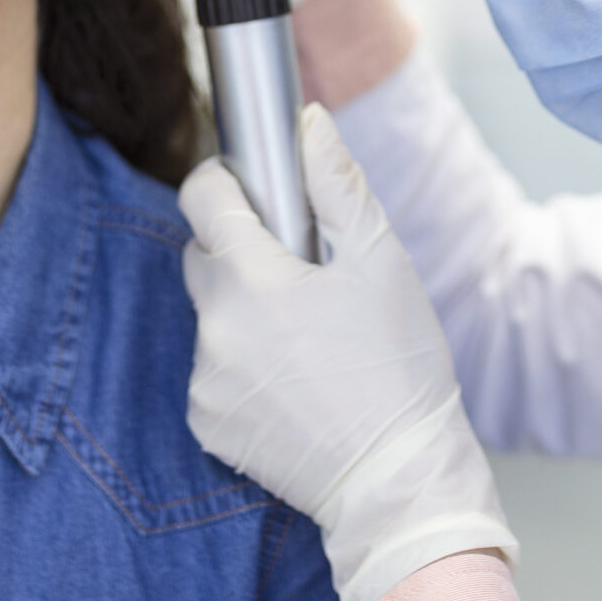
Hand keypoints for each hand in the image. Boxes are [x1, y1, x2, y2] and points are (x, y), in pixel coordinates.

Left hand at [181, 105, 516, 600]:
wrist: (397, 479)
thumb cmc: (400, 368)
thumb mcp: (382, 262)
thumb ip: (338, 184)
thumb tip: (309, 121)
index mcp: (252, 278)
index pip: (201, 199)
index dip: (225, 184)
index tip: (252, 190)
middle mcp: (214, 328)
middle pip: (204, 258)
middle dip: (242, 253)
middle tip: (303, 276)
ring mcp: (205, 380)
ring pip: (213, 318)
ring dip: (246, 315)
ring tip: (310, 342)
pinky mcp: (207, 424)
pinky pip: (214, 372)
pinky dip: (243, 368)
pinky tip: (296, 384)